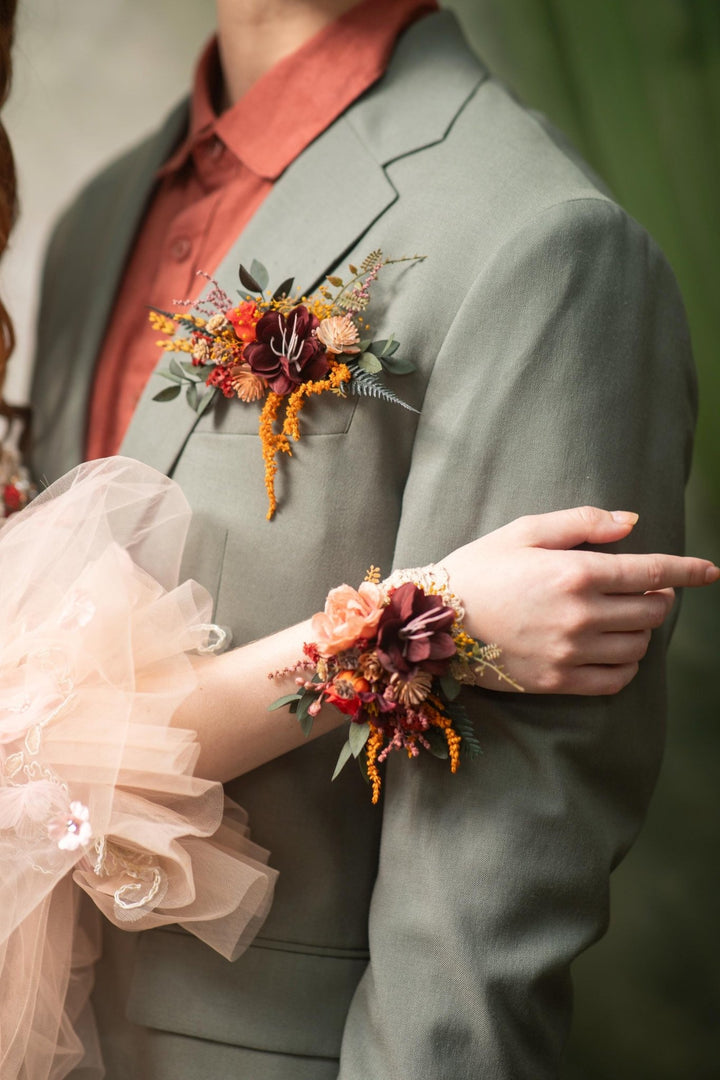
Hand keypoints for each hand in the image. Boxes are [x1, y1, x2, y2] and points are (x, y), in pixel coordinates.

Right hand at [439, 506, 718, 694]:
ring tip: (620, 618)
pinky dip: (627, 664)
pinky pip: (616, 679)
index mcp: (575, 571)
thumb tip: (633, 523)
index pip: (652, 571)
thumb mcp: (525, 530)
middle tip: (643, 589)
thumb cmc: (478, 568)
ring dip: (641, 629)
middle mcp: (579, 614)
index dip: (688, 571)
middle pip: (652, 610)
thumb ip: (582, 522)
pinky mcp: (558, 681)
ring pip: (639, 644)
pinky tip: (613, 650)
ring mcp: (570, 652)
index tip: (711, 572)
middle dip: (659, 597)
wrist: (435, 620)